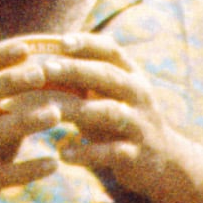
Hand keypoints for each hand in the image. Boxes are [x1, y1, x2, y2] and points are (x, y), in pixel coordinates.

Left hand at [17, 32, 187, 202]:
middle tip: (45, 68)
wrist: (165, 161)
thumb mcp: (109, 97)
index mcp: (131, 76)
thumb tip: (38, 62)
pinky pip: (111, 152)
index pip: (111, 51)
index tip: (61, 41)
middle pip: (108, 76)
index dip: (88, 44)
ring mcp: (139, 124)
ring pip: (109, 112)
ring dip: (77, 110)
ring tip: (49, 112)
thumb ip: (83, 82)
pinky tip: (62, 153)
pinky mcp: (137, 155)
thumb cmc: (123, 122)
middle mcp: (138, 95)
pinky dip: (86, 153)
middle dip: (75, 70)